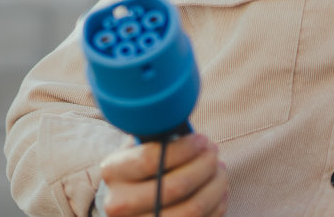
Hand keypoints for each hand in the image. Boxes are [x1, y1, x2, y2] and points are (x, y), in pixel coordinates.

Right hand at [99, 134, 228, 216]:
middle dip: (204, 166)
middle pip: (175, 187)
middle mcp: (119, 204)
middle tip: (214, 153)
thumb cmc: (141, 166)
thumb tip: (187, 124)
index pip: (151, 159)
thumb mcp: (138, 146)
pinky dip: (216, 206)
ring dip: (214, 187)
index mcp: (113, 172)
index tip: (202, 140)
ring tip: (220, 171)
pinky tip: (218, 192)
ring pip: (191, 210)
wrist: (128, 202)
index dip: (184, 148)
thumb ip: (157, 135)